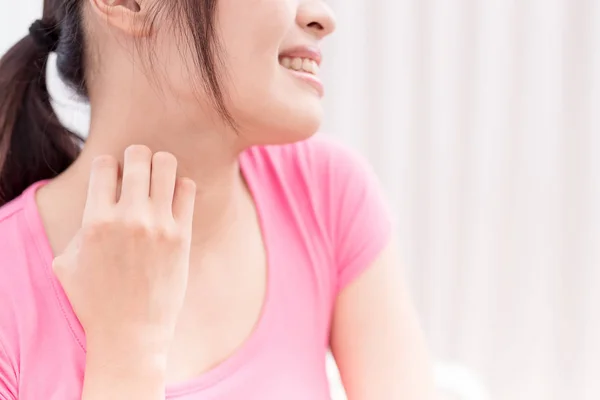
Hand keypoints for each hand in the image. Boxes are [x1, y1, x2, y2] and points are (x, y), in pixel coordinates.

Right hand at [53, 145, 195, 356]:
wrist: (131, 332)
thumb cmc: (95, 300)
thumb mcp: (66, 263)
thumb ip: (78, 227)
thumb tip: (95, 201)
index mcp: (95, 220)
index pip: (104, 164)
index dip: (108, 166)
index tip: (114, 179)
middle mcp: (128, 217)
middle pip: (139, 154)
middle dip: (137, 156)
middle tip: (139, 170)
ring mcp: (158, 225)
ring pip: (167, 164)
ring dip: (162, 166)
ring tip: (159, 180)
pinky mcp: (182, 236)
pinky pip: (188, 189)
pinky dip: (181, 187)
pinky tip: (174, 200)